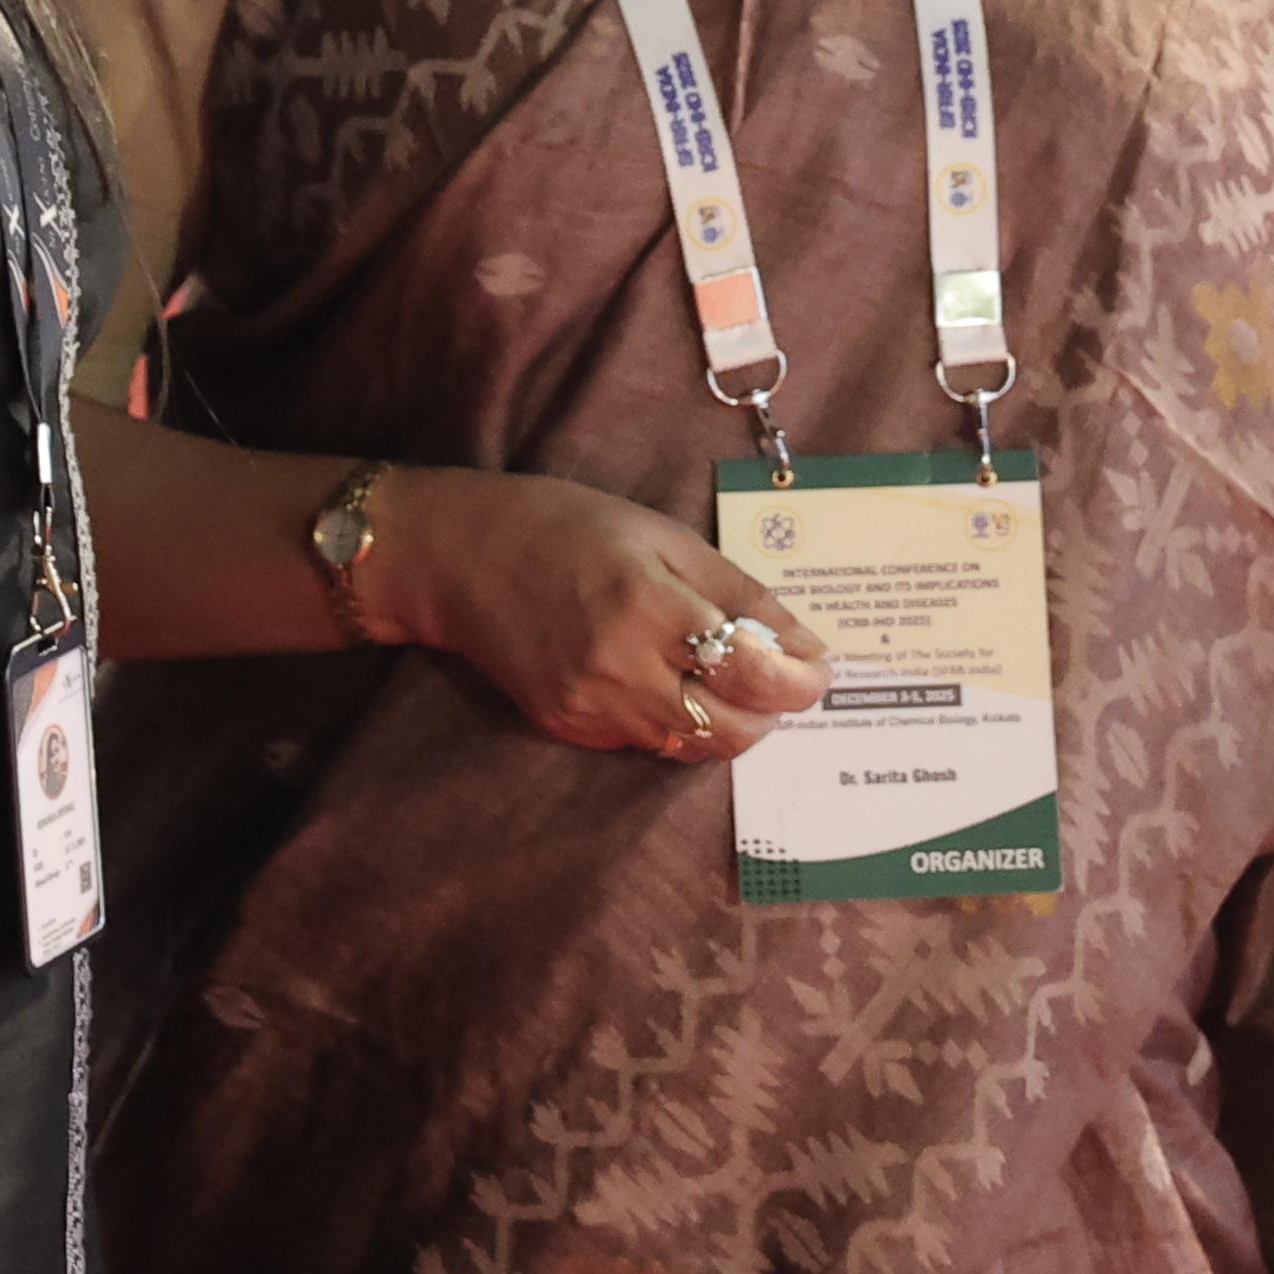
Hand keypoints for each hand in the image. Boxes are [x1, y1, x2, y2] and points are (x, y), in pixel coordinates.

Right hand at [369, 466, 833, 758]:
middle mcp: (619, 669)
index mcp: (650, 605)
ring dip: (728, 721)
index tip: (816, 668)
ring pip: (695, 746)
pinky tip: (667, 679)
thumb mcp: (664, 536)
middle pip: (734, 730)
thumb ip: (739, 594)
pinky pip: (649, 743)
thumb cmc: (566, 526)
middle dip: (772, 711)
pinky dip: (677, 720)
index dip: (803, 680)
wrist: (457, 556)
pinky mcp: (568, 728)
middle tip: (777, 677)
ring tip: (725, 677)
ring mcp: (589, 709)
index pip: (756, 673)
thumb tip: (805, 647)